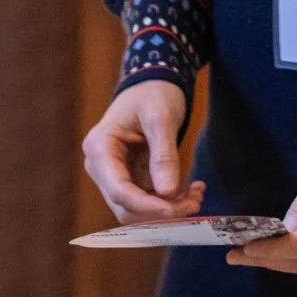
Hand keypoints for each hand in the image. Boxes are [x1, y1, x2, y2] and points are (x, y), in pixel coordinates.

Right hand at [82, 81, 204, 222]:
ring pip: (138, 209)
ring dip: (168, 209)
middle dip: (160, 211)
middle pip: (126, 206)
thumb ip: (164, 155)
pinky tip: (192, 189)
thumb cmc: (153, 93)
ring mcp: (114, 175)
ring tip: (196, 195)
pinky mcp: (130, 179)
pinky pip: (148, 200)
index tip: (176, 210)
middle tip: (194, 202)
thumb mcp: (161, 118)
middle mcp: (101, 166)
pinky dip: (170, 201)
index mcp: (100, 148)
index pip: (119, 191)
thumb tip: (168, 193)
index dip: (147, 206)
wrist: (153, 85)